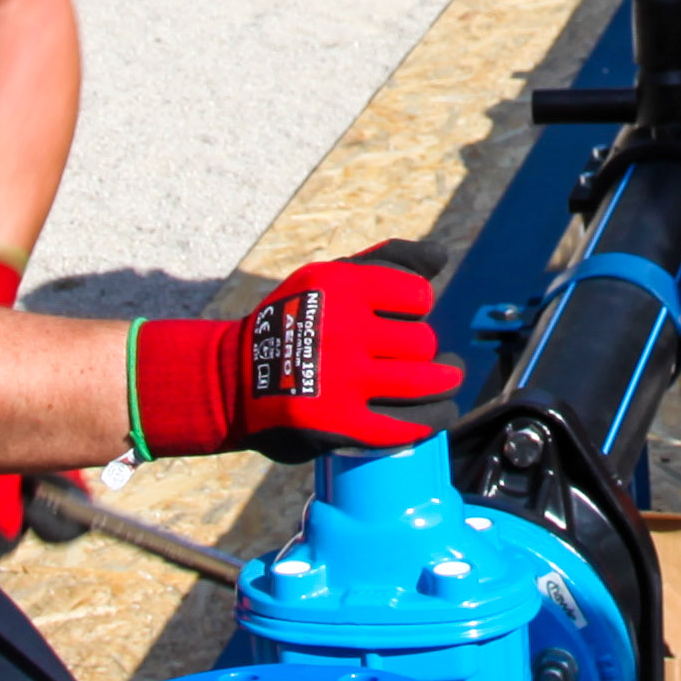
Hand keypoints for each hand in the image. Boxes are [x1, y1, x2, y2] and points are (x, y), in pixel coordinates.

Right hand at [132, 248, 461, 463]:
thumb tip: (440, 255)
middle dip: (422, 349)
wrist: (233, 381)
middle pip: (421, 341)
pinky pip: (405, 424)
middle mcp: (342, 330)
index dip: (415, 307)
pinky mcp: (341, 423)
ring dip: (443, 383)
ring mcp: (342, 380)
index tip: (402, 316)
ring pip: (423, 382)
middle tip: (411, 355)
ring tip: (447, 381)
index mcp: (340, 288)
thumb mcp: (325, 276)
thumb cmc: (292, 322)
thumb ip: (384, 260)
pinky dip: (432, 419)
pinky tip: (441, 413)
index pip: (416, 296)